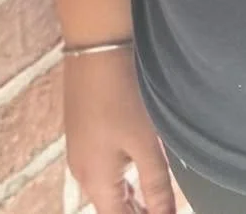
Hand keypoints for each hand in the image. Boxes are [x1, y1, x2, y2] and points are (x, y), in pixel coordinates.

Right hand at [63, 45, 177, 213]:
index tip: (166, 213)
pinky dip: (122, 179)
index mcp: (95, 181)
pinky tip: (139, 172)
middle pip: (111, 206)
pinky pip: (102, 169)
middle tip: (165, 207)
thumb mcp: (146, 143)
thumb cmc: (123, 96)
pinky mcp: (83, 133)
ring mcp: (80, 152)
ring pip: (106, 188)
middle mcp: (82, 172)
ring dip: (130, 197)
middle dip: (136, 211)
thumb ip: (157, 185)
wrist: (96, 47)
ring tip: (157, 200)